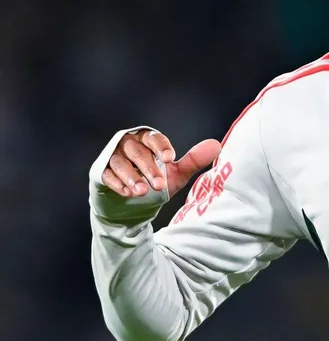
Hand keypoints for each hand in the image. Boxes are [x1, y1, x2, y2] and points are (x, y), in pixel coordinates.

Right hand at [101, 129, 221, 197]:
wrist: (132, 204)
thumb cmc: (154, 181)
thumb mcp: (175, 173)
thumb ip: (193, 160)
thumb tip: (216, 145)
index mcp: (146, 140)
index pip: (153, 137)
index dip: (161, 146)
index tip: (170, 159)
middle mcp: (127, 144)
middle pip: (137, 151)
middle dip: (149, 168)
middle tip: (159, 185)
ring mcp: (111, 158)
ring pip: (120, 162)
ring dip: (132, 177)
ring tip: (143, 192)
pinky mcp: (99, 173)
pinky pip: (105, 175)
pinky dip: (117, 183)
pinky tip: (127, 193)